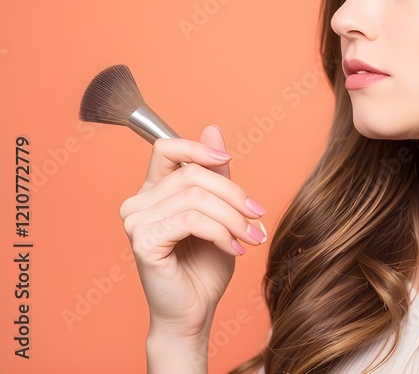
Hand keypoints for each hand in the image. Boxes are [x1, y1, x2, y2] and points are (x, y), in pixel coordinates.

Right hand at [120, 125, 266, 344]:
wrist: (194, 312)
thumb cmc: (204, 267)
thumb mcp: (220, 213)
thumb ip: (216, 176)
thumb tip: (214, 130)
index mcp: (153, 191)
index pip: (165, 147)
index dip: (198, 148)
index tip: (229, 161)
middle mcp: (137, 203)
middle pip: (193, 174)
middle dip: (234, 194)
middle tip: (258, 217)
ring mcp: (136, 222)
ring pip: (195, 198)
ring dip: (233, 218)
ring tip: (251, 237)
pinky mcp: (143, 242)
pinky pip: (191, 220)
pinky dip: (221, 232)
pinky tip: (235, 249)